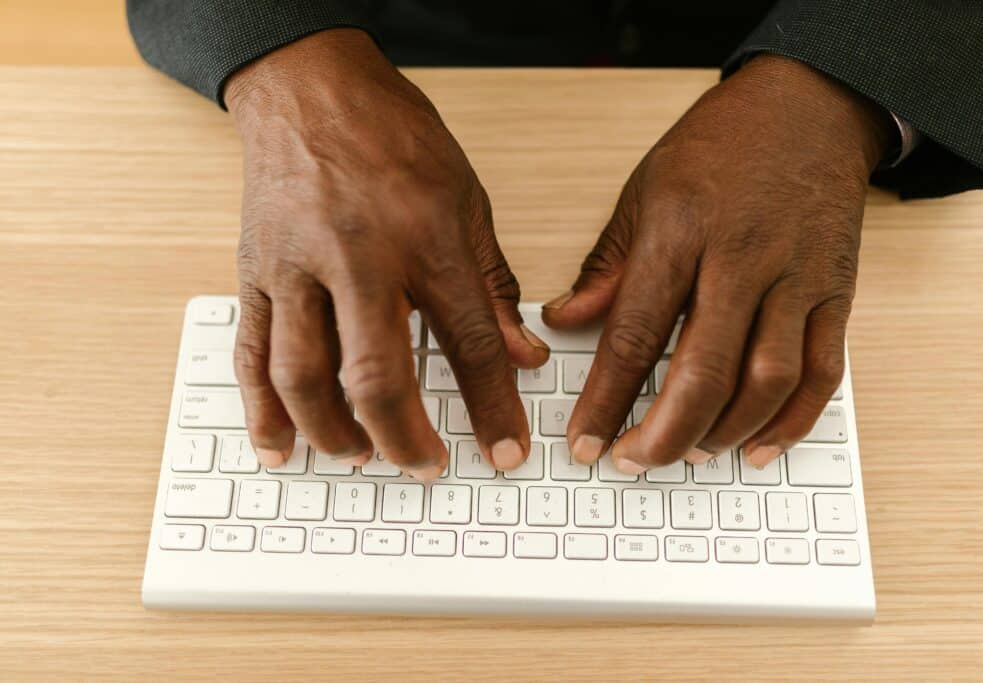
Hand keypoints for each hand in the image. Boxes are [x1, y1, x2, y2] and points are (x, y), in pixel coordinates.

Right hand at [225, 29, 547, 478]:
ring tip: (361, 457)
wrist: (310, 87)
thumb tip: (521, 354)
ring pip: (305, 375)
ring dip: (334, 432)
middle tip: (426, 468)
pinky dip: (262, 410)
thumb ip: (492, 284)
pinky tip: (278, 447)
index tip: (507, 451)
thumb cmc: (393, 136)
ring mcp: (297, 268)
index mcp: (425, 239)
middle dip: (406, 438)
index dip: (493, 407)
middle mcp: (359, 258)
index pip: (469, 344)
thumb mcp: (467, 200)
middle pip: (379, 375)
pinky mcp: (255, 273)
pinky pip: (251, 354)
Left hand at [543, 54, 893, 471]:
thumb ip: (608, 266)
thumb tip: (565, 321)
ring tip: (689, 453)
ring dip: (726, 432)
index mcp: (681, 232)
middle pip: (704, 370)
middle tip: (632, 462)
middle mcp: (742, 259)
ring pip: (768, 380)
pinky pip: (822, 372)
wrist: (809, 106)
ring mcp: (797, 278)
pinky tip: (760, 445)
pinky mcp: (835, 292)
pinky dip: (793, 420)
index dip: (606, 398)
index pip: (636, 333)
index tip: (584, 440)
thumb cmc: (720, 146)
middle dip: (664, 433)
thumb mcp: (644, 191)